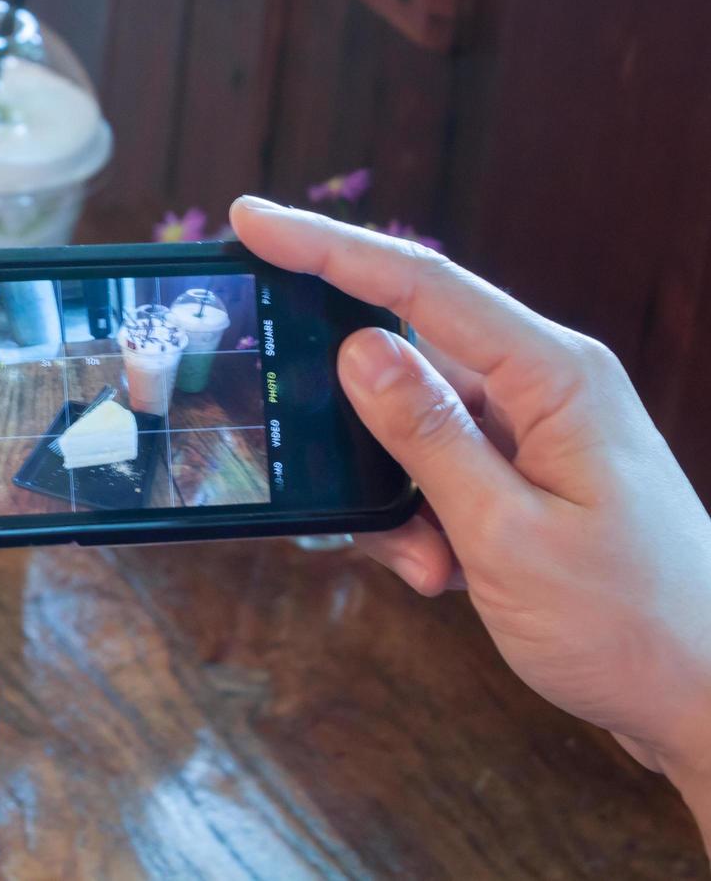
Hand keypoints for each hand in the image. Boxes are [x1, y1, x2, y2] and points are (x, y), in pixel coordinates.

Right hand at [231, 196, 710, 841]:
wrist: (705, 695)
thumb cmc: (631, 620)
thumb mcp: (508, 534)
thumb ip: (428, 436)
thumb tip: (359, 349)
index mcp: (553, 375)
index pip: (421, 285)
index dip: (326, 248)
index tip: (253, 222)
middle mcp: (542, 386)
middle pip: (405, 358)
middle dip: (354, 428)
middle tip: (326, 479)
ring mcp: (532, 429)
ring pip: (410, 430)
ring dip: (393, 497)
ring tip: (427, 564)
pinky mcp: (522, 472)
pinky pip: (435, 471)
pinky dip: (417, 520)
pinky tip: (440, 571)